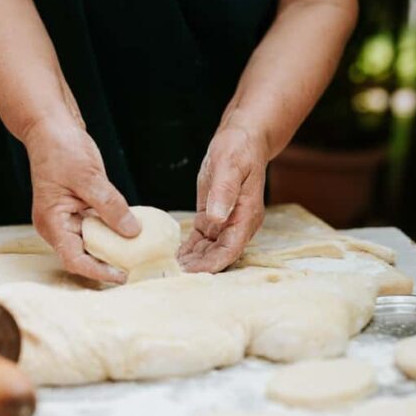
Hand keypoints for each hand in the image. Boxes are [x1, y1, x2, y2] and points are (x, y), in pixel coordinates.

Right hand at [24, 119, 140, 282]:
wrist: (51, 128)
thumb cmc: (61, 148)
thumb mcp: (88, 176)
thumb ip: (110, 205)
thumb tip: (132, 231)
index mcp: (52, 223)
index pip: (74, 259)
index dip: (99, 271)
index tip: (124, 275)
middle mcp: (57, 227)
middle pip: (84, 257)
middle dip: (110, 264)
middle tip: (139, 268)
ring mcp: (67, 220)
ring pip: (92, 245)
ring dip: (114, 250)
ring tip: (139, 255)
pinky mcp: (78, 212)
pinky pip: (97, 229)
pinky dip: (113, 233)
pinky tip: (132, 234)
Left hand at [178, 125, 267, 272]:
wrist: (241, 140)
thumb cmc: (238, 149)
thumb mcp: (229, 165)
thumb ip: (224, 191)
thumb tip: (217, 217)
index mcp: (246, 215)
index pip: (231, 249)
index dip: (213, 263)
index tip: (193, 272)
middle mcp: (238, 224)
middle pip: (219, 255)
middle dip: (199, 268)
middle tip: (174, 276)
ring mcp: (226, 223)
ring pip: (209, 251)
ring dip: (192, 262)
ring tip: (169, 270)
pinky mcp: (213, 218)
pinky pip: (201, 240)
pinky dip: (189, 250)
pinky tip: (174, 258)